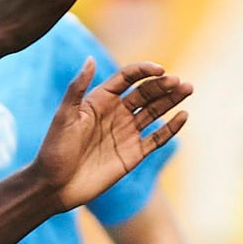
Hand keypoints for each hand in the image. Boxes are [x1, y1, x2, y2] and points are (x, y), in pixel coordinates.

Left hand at [31, 59, 190, 212]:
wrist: (55, 185)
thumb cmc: (55, 149)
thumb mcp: (64, 116)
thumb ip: (77, 88)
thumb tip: (90, 58)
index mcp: (100, 100)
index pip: (127, 79)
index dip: (144, 71)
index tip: (160, 69)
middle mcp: (116, 113)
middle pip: (145, 93)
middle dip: (163, 85)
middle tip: (180, 81)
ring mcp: (126, 133)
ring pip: (155, 112)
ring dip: (171, 100)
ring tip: (188, 89)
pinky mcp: (133, 154)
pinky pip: (157, 138)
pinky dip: (171, 127)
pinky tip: (183, 116)